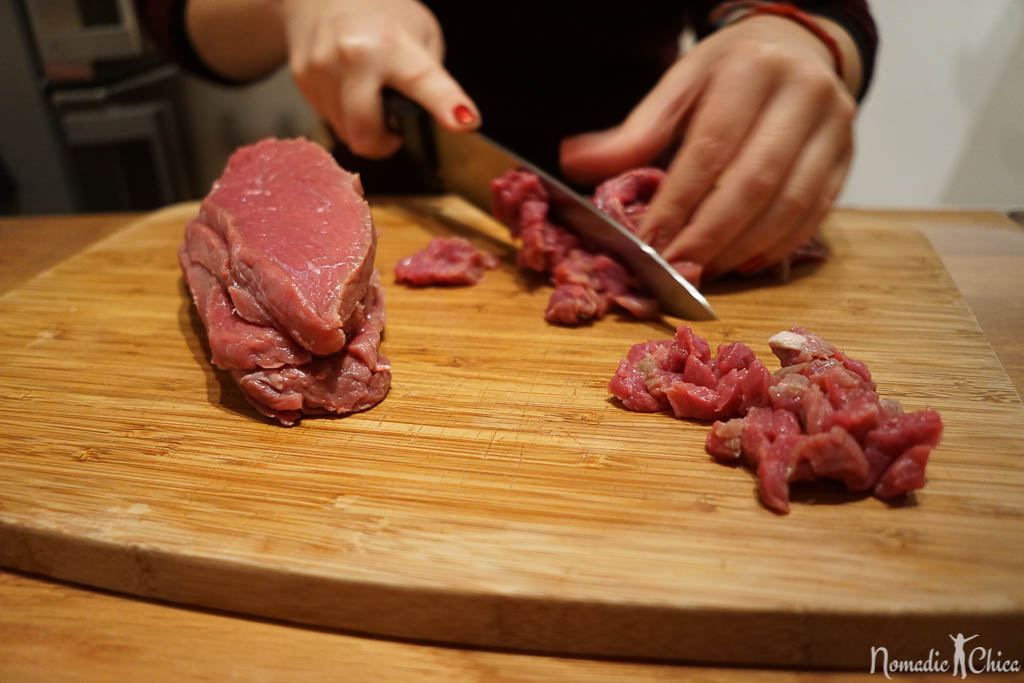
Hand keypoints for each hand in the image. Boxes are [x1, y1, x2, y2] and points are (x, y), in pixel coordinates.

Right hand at [282, 0, 478, 157]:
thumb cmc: (379, 13)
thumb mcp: (420, 33)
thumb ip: (431, 76)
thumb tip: (441, 116)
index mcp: (390, 43)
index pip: (423, 81)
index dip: (446, 105)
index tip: (467, 121)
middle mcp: (351, 56)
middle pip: (366, 134)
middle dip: (384, 143)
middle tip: (394, 130)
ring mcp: (321, 70)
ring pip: (347, 133)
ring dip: (364, 127)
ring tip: (369, 95)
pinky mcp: (302, 80)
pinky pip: (330, 119)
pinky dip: (345, 114)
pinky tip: (349, 87)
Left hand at [560, 15, 856, 275]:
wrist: (797, 49)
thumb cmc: (727, 75)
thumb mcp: (679, 87)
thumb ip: (633, 132)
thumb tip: (574, 163)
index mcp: (751, 70)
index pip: (710, 149)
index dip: (677, 203)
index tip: (647, 243)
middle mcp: (803, 95)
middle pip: (755, 182)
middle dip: (709, 235)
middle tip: (675, 270)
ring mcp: (835, 127)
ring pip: (790, 204)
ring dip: (741, 248)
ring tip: (703, 271)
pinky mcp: (848, 157)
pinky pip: (815, 213)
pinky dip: (777, 246)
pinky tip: (742, 262)